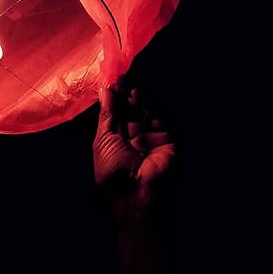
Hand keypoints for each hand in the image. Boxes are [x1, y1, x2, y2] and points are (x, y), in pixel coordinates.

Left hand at [94, 80, 175, 218]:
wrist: (137, 195)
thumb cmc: (113, 172)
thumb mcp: (104, 140)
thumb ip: (107, 114)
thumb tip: (106, 90)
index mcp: (116, 144)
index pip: (115, 116)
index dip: (113, 100)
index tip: (110, 82)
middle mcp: (134, 141)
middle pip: (131, 112)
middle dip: (125, 96)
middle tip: (120, 78)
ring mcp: (152, 139)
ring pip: (147, 112)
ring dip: (138, 98)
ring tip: (129, 85)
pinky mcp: (168, 139)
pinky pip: (162, 117)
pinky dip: (153, 104)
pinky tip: (141, 94)